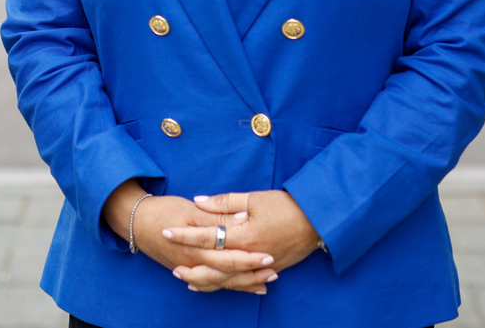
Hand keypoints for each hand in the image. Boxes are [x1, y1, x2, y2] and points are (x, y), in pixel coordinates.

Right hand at [103, 182, 276, 293]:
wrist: (136, 221)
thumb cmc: (164, 210)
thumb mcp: (191, 209)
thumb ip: (217, 215)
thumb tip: (242, 218)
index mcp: (196, 245)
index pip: (228, 255)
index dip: (249, 257)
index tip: (270, 256)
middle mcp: (194, 261)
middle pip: (227, 273)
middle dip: (251, 274)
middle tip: (273, 271)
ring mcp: (190, 268)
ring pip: (220, 282)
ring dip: (243, 283)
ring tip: (266, 283)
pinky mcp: (188, 269)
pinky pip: (211, 283)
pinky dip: (228, 286)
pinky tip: (243, 287)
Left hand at [162, 190, 321, 290]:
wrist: (318, 220)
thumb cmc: (286, 205)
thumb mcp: (255, 198)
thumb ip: (225, 202)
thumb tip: (199, 201)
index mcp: (244, 234)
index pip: (206, 236)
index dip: (185, 234)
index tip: (166, 231)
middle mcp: (249, 254)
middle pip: (213, 266)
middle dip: (191, 266)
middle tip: (171, 266)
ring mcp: (259, 266)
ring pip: (226, 280)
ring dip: (205, 280)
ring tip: (187, 278)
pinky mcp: (268, 271)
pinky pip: (242, 282)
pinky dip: (226, 285)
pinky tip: (215, 284)